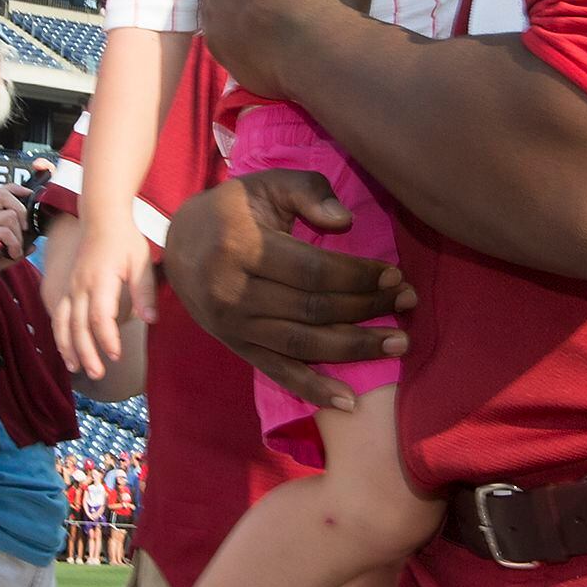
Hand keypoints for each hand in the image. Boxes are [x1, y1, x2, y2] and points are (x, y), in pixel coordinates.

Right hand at [0, 183, 31, 296]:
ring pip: (9, 215)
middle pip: (3, 194)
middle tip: (25, 230)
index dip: (17, 189)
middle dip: (21, 210)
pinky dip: (14, 244)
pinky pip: (4, 231)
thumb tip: (32, 245)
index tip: (30, 197)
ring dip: (19, 235)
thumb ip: (12, 250)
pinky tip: (12, 255)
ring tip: (16, 251)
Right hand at [55, 215, 156, 375]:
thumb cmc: (125, 240)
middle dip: (87, 352)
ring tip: (77, 369)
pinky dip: (60, 335)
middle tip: (98, 374)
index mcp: (100, 280)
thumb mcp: (141, 262)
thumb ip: (144, 292)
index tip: (116, 355)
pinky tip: (67, 351)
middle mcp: (81, 286)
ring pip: (63, 323)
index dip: (107, 338)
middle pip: (78, 325)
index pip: (100, 316)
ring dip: (68, 348)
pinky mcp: (67, 288)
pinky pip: (59, 315)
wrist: (101, 218)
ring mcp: (71, 287)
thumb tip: (151, 320)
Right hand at [162, 168, 416, 411]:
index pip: (312, 271)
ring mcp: (234, 327)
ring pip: (302, 345)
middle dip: (367, 309)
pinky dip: (313, 390)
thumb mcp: (266, 185)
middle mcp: (233, 292)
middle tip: (408, 303)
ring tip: (399, 344)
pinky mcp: (237, 348)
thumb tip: (346, 221)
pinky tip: (349, 401)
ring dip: (355, 348)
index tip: (394, 274)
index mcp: (240, 247)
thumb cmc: (234, 210)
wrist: (178, 245)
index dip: (358, 276)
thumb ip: (308, 192)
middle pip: (313, 309)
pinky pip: (278, 372)